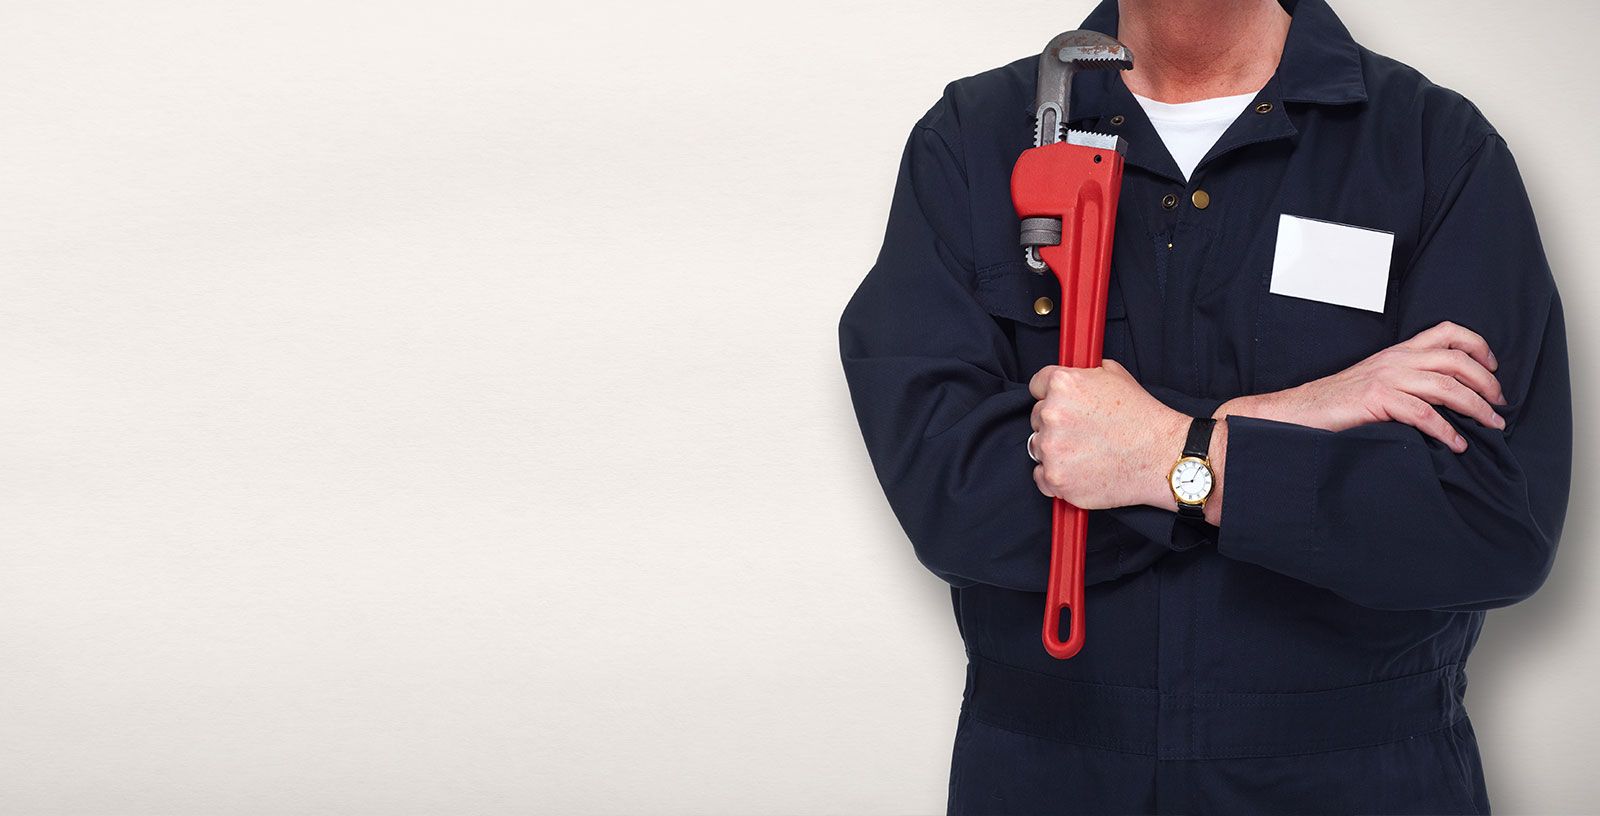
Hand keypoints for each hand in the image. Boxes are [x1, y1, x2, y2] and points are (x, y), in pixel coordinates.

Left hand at [1028, 359, 1187, 508]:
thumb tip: (1072, 374)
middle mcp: (1051, 414)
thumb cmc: (1143, 417)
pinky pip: (1041, 477)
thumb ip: (1084, 373)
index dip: (1050, 394)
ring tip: (1087, 452)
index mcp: (1063, 384)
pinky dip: (1056, 476)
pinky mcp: (1056, 478)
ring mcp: (1052, 449)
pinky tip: (1080, 471)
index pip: (1036, 385)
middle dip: (1056, 424)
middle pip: (1036, 418)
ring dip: (1055, 450)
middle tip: (1084, 432)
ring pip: (1038, 447)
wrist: (1162, 456)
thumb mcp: (1115, 374)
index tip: (1061, 405)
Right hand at [1215, 321, 1504, 452]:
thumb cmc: (1336, 404)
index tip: (1494, 369)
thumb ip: (1406, 381)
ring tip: (1491, 425)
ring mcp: (1386, 379)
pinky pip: (1423, 414)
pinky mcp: (1376, 401)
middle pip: (1456, 359)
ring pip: (1446, 385)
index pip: (1447, 332)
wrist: (1296, 412)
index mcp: (1397, 352)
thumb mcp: (1375, 382)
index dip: (1478, 346)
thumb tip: (1444, 397)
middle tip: (1499, 406)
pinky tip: (1456, 443)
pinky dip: (1446, 430)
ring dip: (1476, 407)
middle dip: (1487, 382)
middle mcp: (1395, 360)